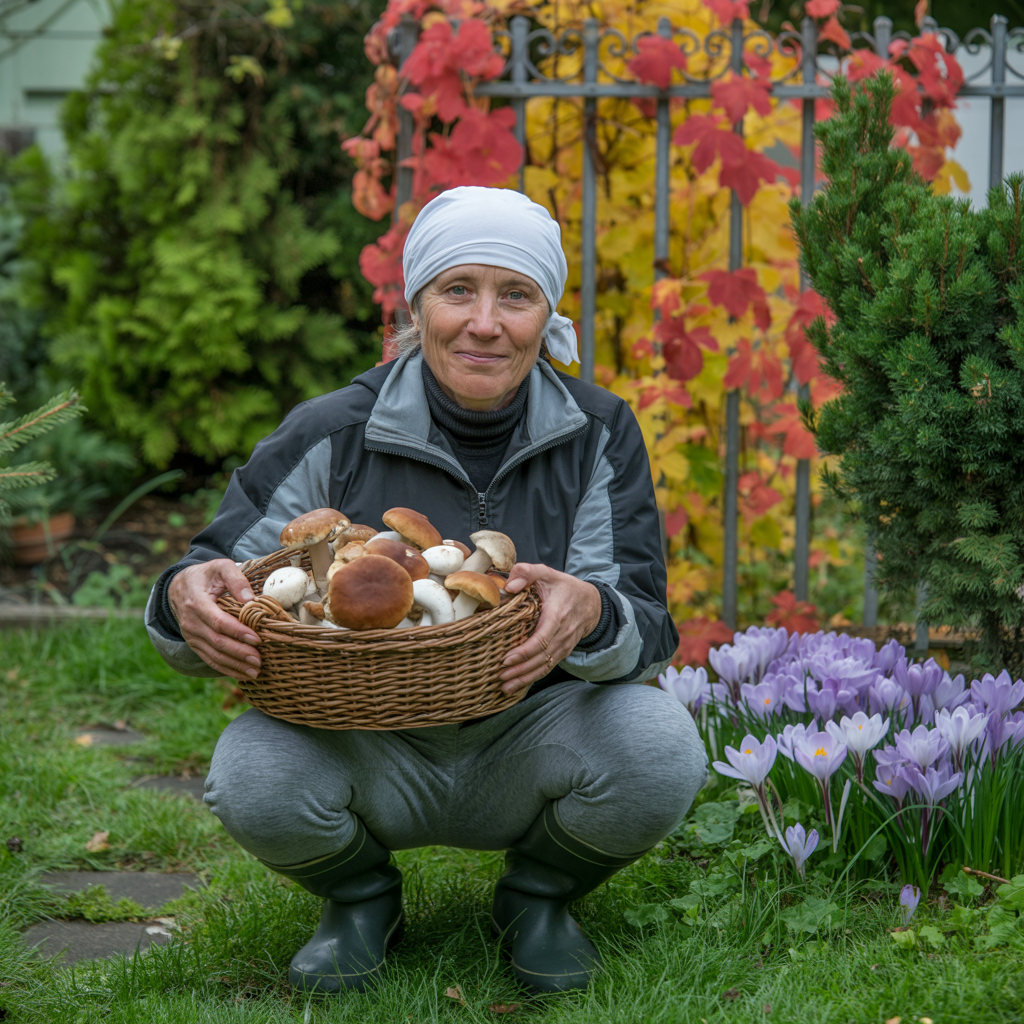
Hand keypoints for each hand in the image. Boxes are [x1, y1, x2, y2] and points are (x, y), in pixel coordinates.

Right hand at [168, 560, 261, 679]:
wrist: (179, 586)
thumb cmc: (206, 575)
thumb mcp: (220, 567)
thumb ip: (236, 579)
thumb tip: (250, 599)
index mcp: (197, 602)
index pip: (218, 622)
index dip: (238, 632)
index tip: (257, 639)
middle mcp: (191, 622)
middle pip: (217, 642)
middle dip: (239, 653)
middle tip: (259, 660)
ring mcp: (191, 635)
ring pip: (213, 655)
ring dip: (235, 665)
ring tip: (255, 671)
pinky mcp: (194, 643)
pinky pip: (209, 659)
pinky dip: (225, 669)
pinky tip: (241, 675)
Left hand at [500, 563, 601, 694]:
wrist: (592, 603)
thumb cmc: (565, 588)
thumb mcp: (548, 573)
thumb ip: (527, 572)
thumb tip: (509, 586)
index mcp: (556, 616)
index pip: (541, 639)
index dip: (524, 652)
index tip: (506, 659)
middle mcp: (562, 634)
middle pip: (541, 658)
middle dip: (520, 670)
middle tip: (500, 677)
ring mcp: (564, 645)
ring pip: (545, 666)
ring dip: (525, 678)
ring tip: (505, 687)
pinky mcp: (563, 652)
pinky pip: (548, 667)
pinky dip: (533, 677)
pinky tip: (518, 684)